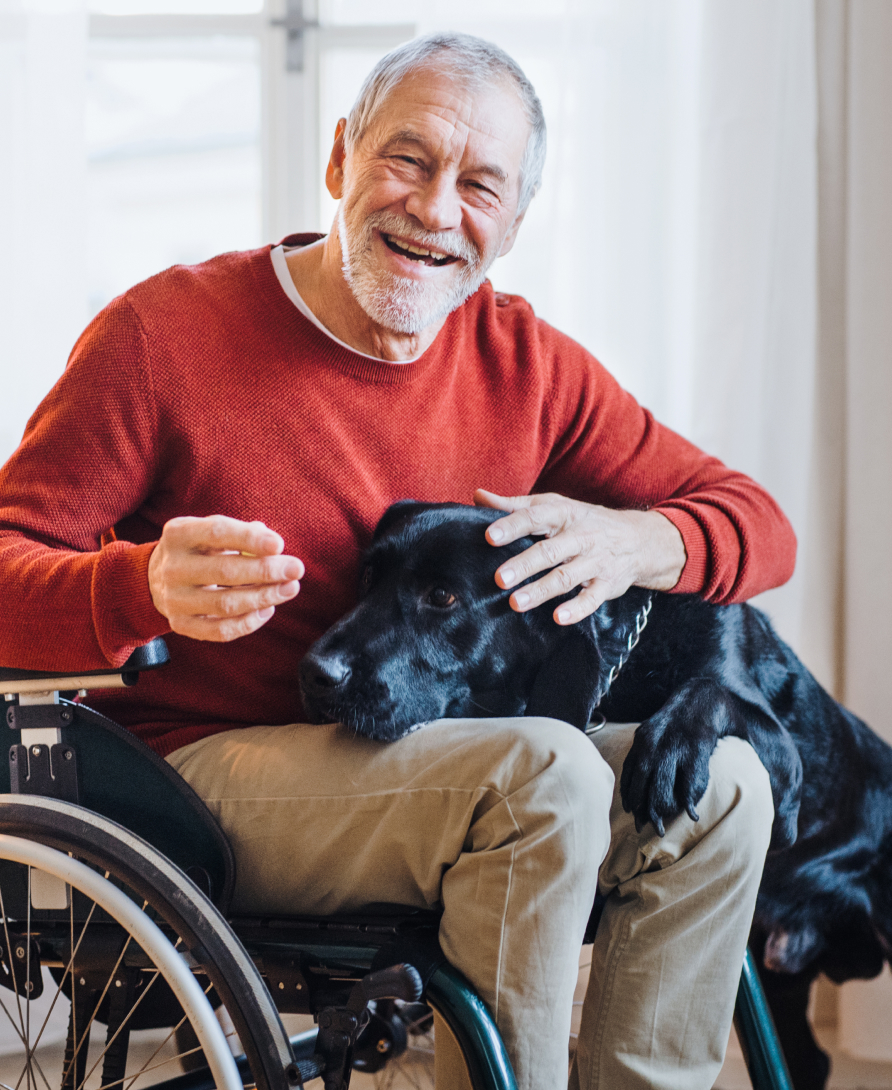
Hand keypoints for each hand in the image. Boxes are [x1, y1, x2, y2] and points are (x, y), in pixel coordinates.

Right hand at [148, 515, 304, 641]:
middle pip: (225, 572)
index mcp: (179, 534)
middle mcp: (172, 567)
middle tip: (296, 570)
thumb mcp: (212, 531)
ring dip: (264, 597)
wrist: (158, 577)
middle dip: (266, 571)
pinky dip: (249, 622)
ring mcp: (174, 599)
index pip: (217, 533)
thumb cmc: (200, 549)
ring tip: (290, 589)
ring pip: (226, 604)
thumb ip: (243, 533)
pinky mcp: (180, 624)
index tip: (280, 545)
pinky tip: (267, 609)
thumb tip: (274, 547)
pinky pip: (221, 630)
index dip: (250, 539)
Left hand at [473, 489, 684, 624]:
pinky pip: (592, 598)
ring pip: (566, 577)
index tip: (489, 535)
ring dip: (541, 590)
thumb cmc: (583, 522)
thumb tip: (478, 497)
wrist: (637, 539)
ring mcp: (595, 561)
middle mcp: (580, 536)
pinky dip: (576, 609)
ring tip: (515, 603)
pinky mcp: (606, 584)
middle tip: (499, 578)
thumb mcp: (553, 506)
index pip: (535, 517)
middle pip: (549, 551)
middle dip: (524, 565)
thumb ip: (515, 506)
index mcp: (563, 514)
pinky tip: (558, 618)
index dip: (512, 526)